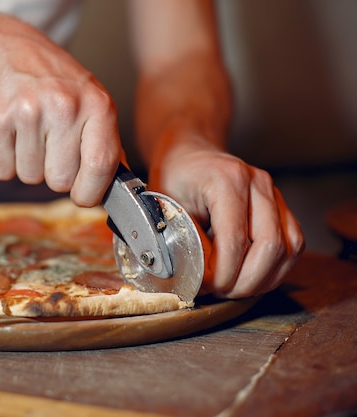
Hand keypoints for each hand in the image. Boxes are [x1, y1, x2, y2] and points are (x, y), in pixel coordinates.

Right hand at [0, 17, 120, 206]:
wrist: (8, 50)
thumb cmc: (56, 82)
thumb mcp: (93, 102)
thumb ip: (106, 144)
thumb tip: (117, 189)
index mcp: (97, 105)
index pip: (100, 166)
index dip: (90, 192)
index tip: (83, 195)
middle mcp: (64, 106)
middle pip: (60, 180)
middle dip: (54, 173)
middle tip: (50, 146)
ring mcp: (28, 112)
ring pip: (30, 177)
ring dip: (28, 165)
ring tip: (29, 133)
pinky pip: (3, 170)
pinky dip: (4, 160)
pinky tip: (10, 133)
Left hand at [148, 130, 304, 297]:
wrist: (188, 153)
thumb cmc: (174, 177)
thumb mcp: (165, 206)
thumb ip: (182, 240)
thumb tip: (197, 278)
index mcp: (227, 179)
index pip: (235, 241)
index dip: (223, 274)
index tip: (205, 286)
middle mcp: (258, 183)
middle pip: (270, 247)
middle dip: (245, 281)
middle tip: (220, 292)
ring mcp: (274, 193)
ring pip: (289, 249)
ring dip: (263, 278)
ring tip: (234, 288)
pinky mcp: (281, 205)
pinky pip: (293, 244)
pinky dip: (275, 268)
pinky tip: (251, 277)